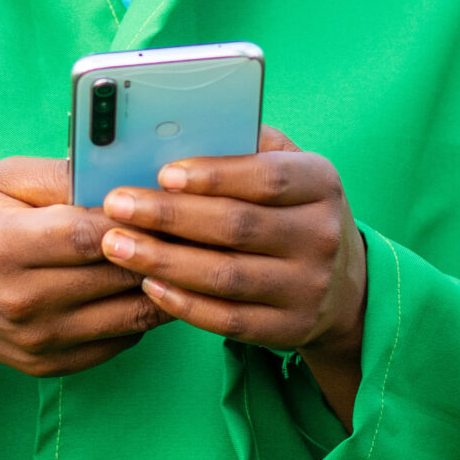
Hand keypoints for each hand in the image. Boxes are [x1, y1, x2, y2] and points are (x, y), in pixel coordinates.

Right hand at [0, 157, 167, 418]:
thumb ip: (60, 175)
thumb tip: (122, 173)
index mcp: (5, 246)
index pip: (90, 235)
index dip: (135, 216)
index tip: (165, 196)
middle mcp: (22, 301)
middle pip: (117, 275)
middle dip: (161, 247)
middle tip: (191, 221)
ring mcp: (37, 340)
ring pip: (131, 314)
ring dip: (163, 283)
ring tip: (179, 252)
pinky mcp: (49, 365)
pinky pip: (120, 341)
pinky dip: (141, 311)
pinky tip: (145, 283)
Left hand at [99, 126, 367, 426]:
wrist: (343, 285)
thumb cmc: (292, 209)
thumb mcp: (288, 168)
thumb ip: (244, 145)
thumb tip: (177, 131)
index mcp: (321, 184)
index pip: (268, 177)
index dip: (213, 175)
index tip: (162, 173)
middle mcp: (321, 236)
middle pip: (237, 226)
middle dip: (169, 216)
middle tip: (117, 205)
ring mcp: (308, 287)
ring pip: (227, 275)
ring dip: (165, 260)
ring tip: (117, 245)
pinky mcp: (290, 328)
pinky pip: (228, 320)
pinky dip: (184, 304)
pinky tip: (148, 285)